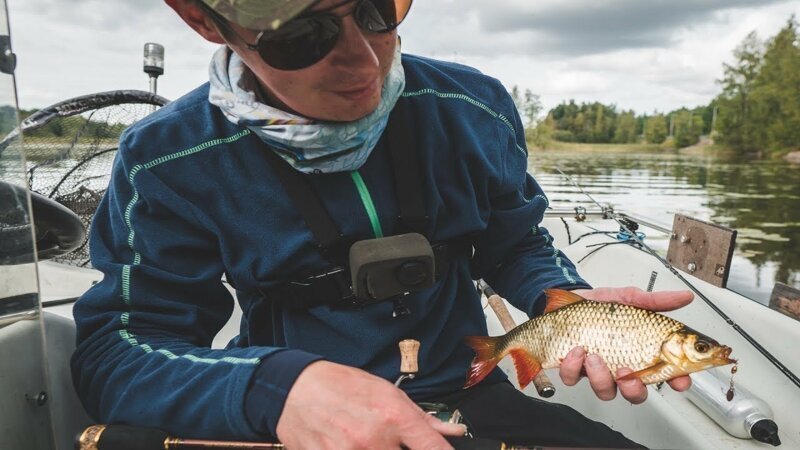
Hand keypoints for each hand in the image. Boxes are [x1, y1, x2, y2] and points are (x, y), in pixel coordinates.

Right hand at [276, 361, 464, 449]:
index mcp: (394, 416)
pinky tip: (351, 445)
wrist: (296, 389)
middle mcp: (375, 439)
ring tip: (367, 443)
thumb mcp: (386, 391)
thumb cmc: (341, 386)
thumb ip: (422, 417)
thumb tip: (452, 431)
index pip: (433, 448)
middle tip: (390, 442)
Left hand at [558, 286, 693, 403]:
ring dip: (600, 377)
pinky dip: (572, 367)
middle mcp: (620, 366)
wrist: (570, 299)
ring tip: (593, 355)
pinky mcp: (573, 367)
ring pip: (604, 391)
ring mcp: (597, 370)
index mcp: (639, 353)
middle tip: (625, 371)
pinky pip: (572, 378)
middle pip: (635, 393)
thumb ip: (656, 301)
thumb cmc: (601, 305)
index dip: (676, 380)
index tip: (678, 379)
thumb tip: (684, 296)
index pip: (664, 374)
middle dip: (633, 389)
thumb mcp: (630, 299)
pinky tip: (574, 351)